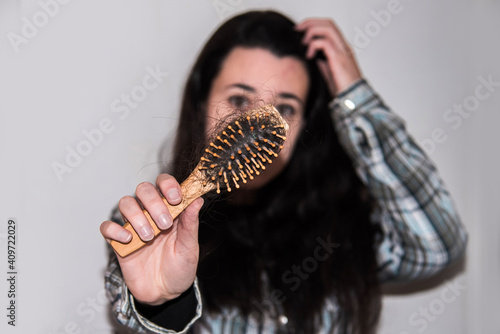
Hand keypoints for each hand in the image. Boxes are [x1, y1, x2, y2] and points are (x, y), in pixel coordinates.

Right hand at [100, 174, 202, 304]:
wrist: (166, 292)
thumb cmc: (180, 266)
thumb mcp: (190, 247)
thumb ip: (191, 224)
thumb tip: (197, 199)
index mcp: (170, 209)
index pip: (164, 183)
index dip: (168, 185)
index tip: (175, 198)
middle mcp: (150, 213)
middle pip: (143, 189)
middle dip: (153, 202)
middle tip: (165, 223)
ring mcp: (134, 226)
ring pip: (126, 203)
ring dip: (137, 216)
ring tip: (149, 237)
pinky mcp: (119, 241)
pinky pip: (107, 227)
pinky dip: (114, 230)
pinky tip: (128, 240)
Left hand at [295, 18, 361, 94]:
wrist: (352, 99)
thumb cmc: (342, 89)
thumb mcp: (328, 73)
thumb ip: (322, 62)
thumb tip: (311, 56)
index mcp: (341, 49)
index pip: (329, 28)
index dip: (313, 25)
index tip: (300, 31)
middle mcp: (343, 46)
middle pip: (328, 23)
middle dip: (310, 23)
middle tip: (297, 30)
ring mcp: (342, 51)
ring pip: (328, 28)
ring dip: (312, 31)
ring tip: (303, 42)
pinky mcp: (339, 58)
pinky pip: (325, 42)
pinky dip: (314, 45)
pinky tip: (309, 55)